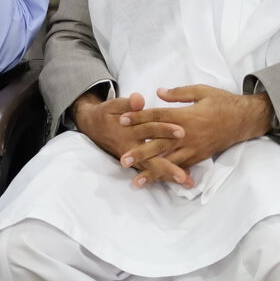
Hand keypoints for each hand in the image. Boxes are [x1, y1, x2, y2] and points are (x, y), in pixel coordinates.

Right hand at [73, 91, 188, 186]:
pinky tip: (183, 178)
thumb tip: (139, 99)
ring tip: (186, 181)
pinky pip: (151, 170)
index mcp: (128, 130)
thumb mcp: (114, 105)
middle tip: (183, 174)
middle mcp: (131, 147)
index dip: (164, 129)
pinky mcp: (136, 162)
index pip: (149, 129)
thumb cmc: (108, 113)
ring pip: (152, 167)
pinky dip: (165, 175)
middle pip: (151, 157)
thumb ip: (128, 103)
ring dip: (168, 174)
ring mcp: (133, 157)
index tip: (181, 131)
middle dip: (167, 166)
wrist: (93, 127)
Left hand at [116, 85, 273, 184]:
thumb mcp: (202, 91)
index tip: (121, 120)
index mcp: (186, 116)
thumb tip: (158, 93)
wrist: (245, 120)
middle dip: (140, 152)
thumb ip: (179, 93)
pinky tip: (158, 181)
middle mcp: (187, 135)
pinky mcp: (199, 156)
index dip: (139, 118)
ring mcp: (194, 148)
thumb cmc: (223, 102)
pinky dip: (169, 175)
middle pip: (159, 144)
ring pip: (169, 161)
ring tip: (136, 180)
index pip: (157, 117)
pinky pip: (182, 167)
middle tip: (122, 159)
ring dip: (152, 171)